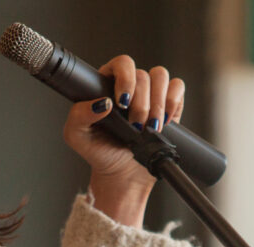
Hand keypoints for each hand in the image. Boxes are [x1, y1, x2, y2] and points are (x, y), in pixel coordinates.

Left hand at [62, 55, 185, 226]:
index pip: (121, 63)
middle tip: (134, 125)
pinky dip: (172, 102)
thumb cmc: (99, 153)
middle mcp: (130, 85)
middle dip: (140, 104)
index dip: (125, 78)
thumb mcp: (77, 136)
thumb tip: (101, 103)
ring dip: (157, 103)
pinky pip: (177, 87)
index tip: (121, 103)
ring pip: (160, 76)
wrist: (122, 175)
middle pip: (142, 75)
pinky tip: (164, 121)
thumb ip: (78, 115)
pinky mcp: (169, 105)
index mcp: (107, 84)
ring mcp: (150, 94)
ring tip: (149, 128)